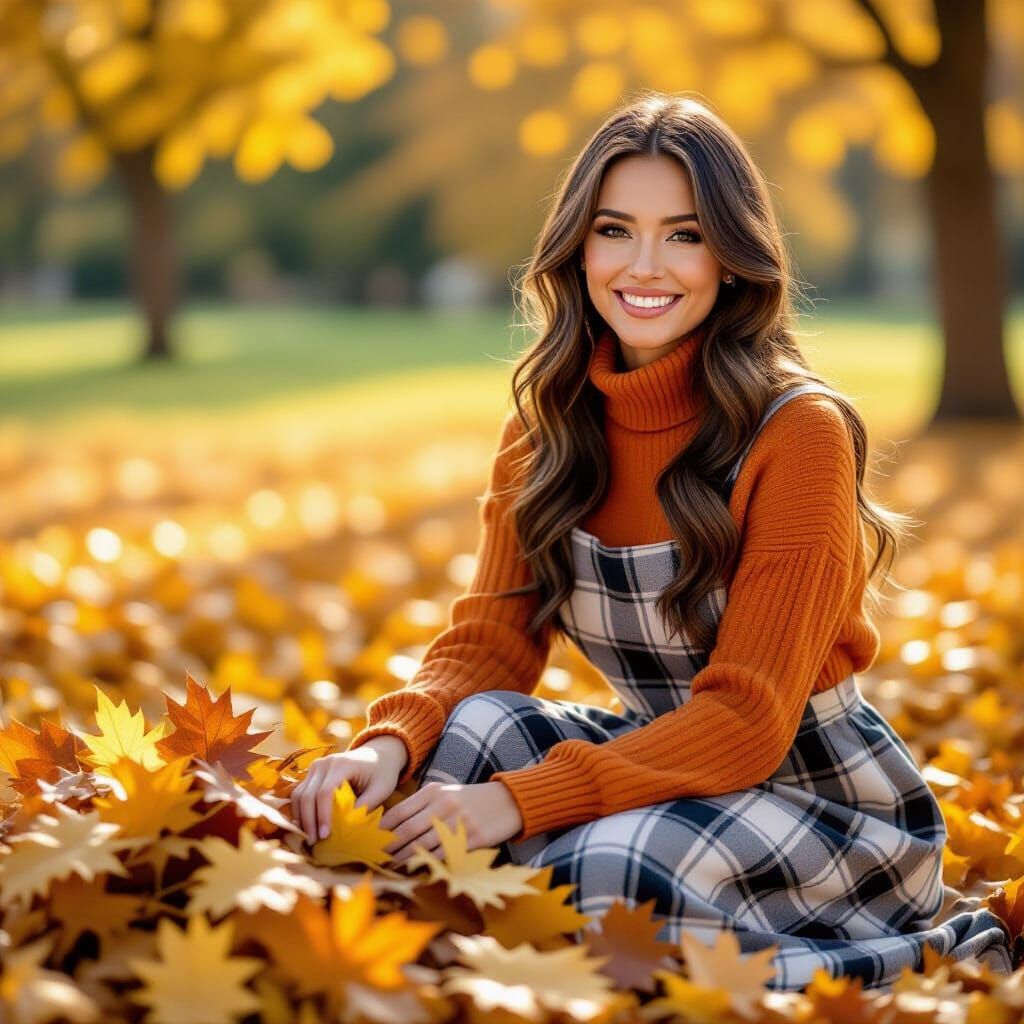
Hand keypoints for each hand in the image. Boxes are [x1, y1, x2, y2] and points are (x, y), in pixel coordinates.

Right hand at [290, 735, 407, 842]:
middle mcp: (324, 763)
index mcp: (342, 764)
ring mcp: (315, 767)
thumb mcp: (381, 790)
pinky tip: (307, 828)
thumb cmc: (382, 773)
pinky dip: (300, 812)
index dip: (323, 815)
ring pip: (298, 795)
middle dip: (309, 821)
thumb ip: (364, 807)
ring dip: (301, 818)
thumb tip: (345, 829)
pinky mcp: (312, 774)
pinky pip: (299, 794)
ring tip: (310, 839)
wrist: (378, 754)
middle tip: (314, 843)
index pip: (325, 792)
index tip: (325, 836)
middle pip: (307, 795)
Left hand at [379, 780, 523, 867]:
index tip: (371, 841)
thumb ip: (421, 805)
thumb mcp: (445, 792)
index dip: (383, 829)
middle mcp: (444, 804)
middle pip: (408, 830)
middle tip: (376, 859)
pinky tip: (417, 869)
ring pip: (423, 845)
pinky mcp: (472, 838)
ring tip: (391, 867)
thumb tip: (391, 825)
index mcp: (434, 791)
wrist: (506, 801)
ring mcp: (459, 821)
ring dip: (404, 859)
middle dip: (390, 847)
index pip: (400, 811)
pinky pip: (444, 855)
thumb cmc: (469, 799)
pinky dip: (428, 864)